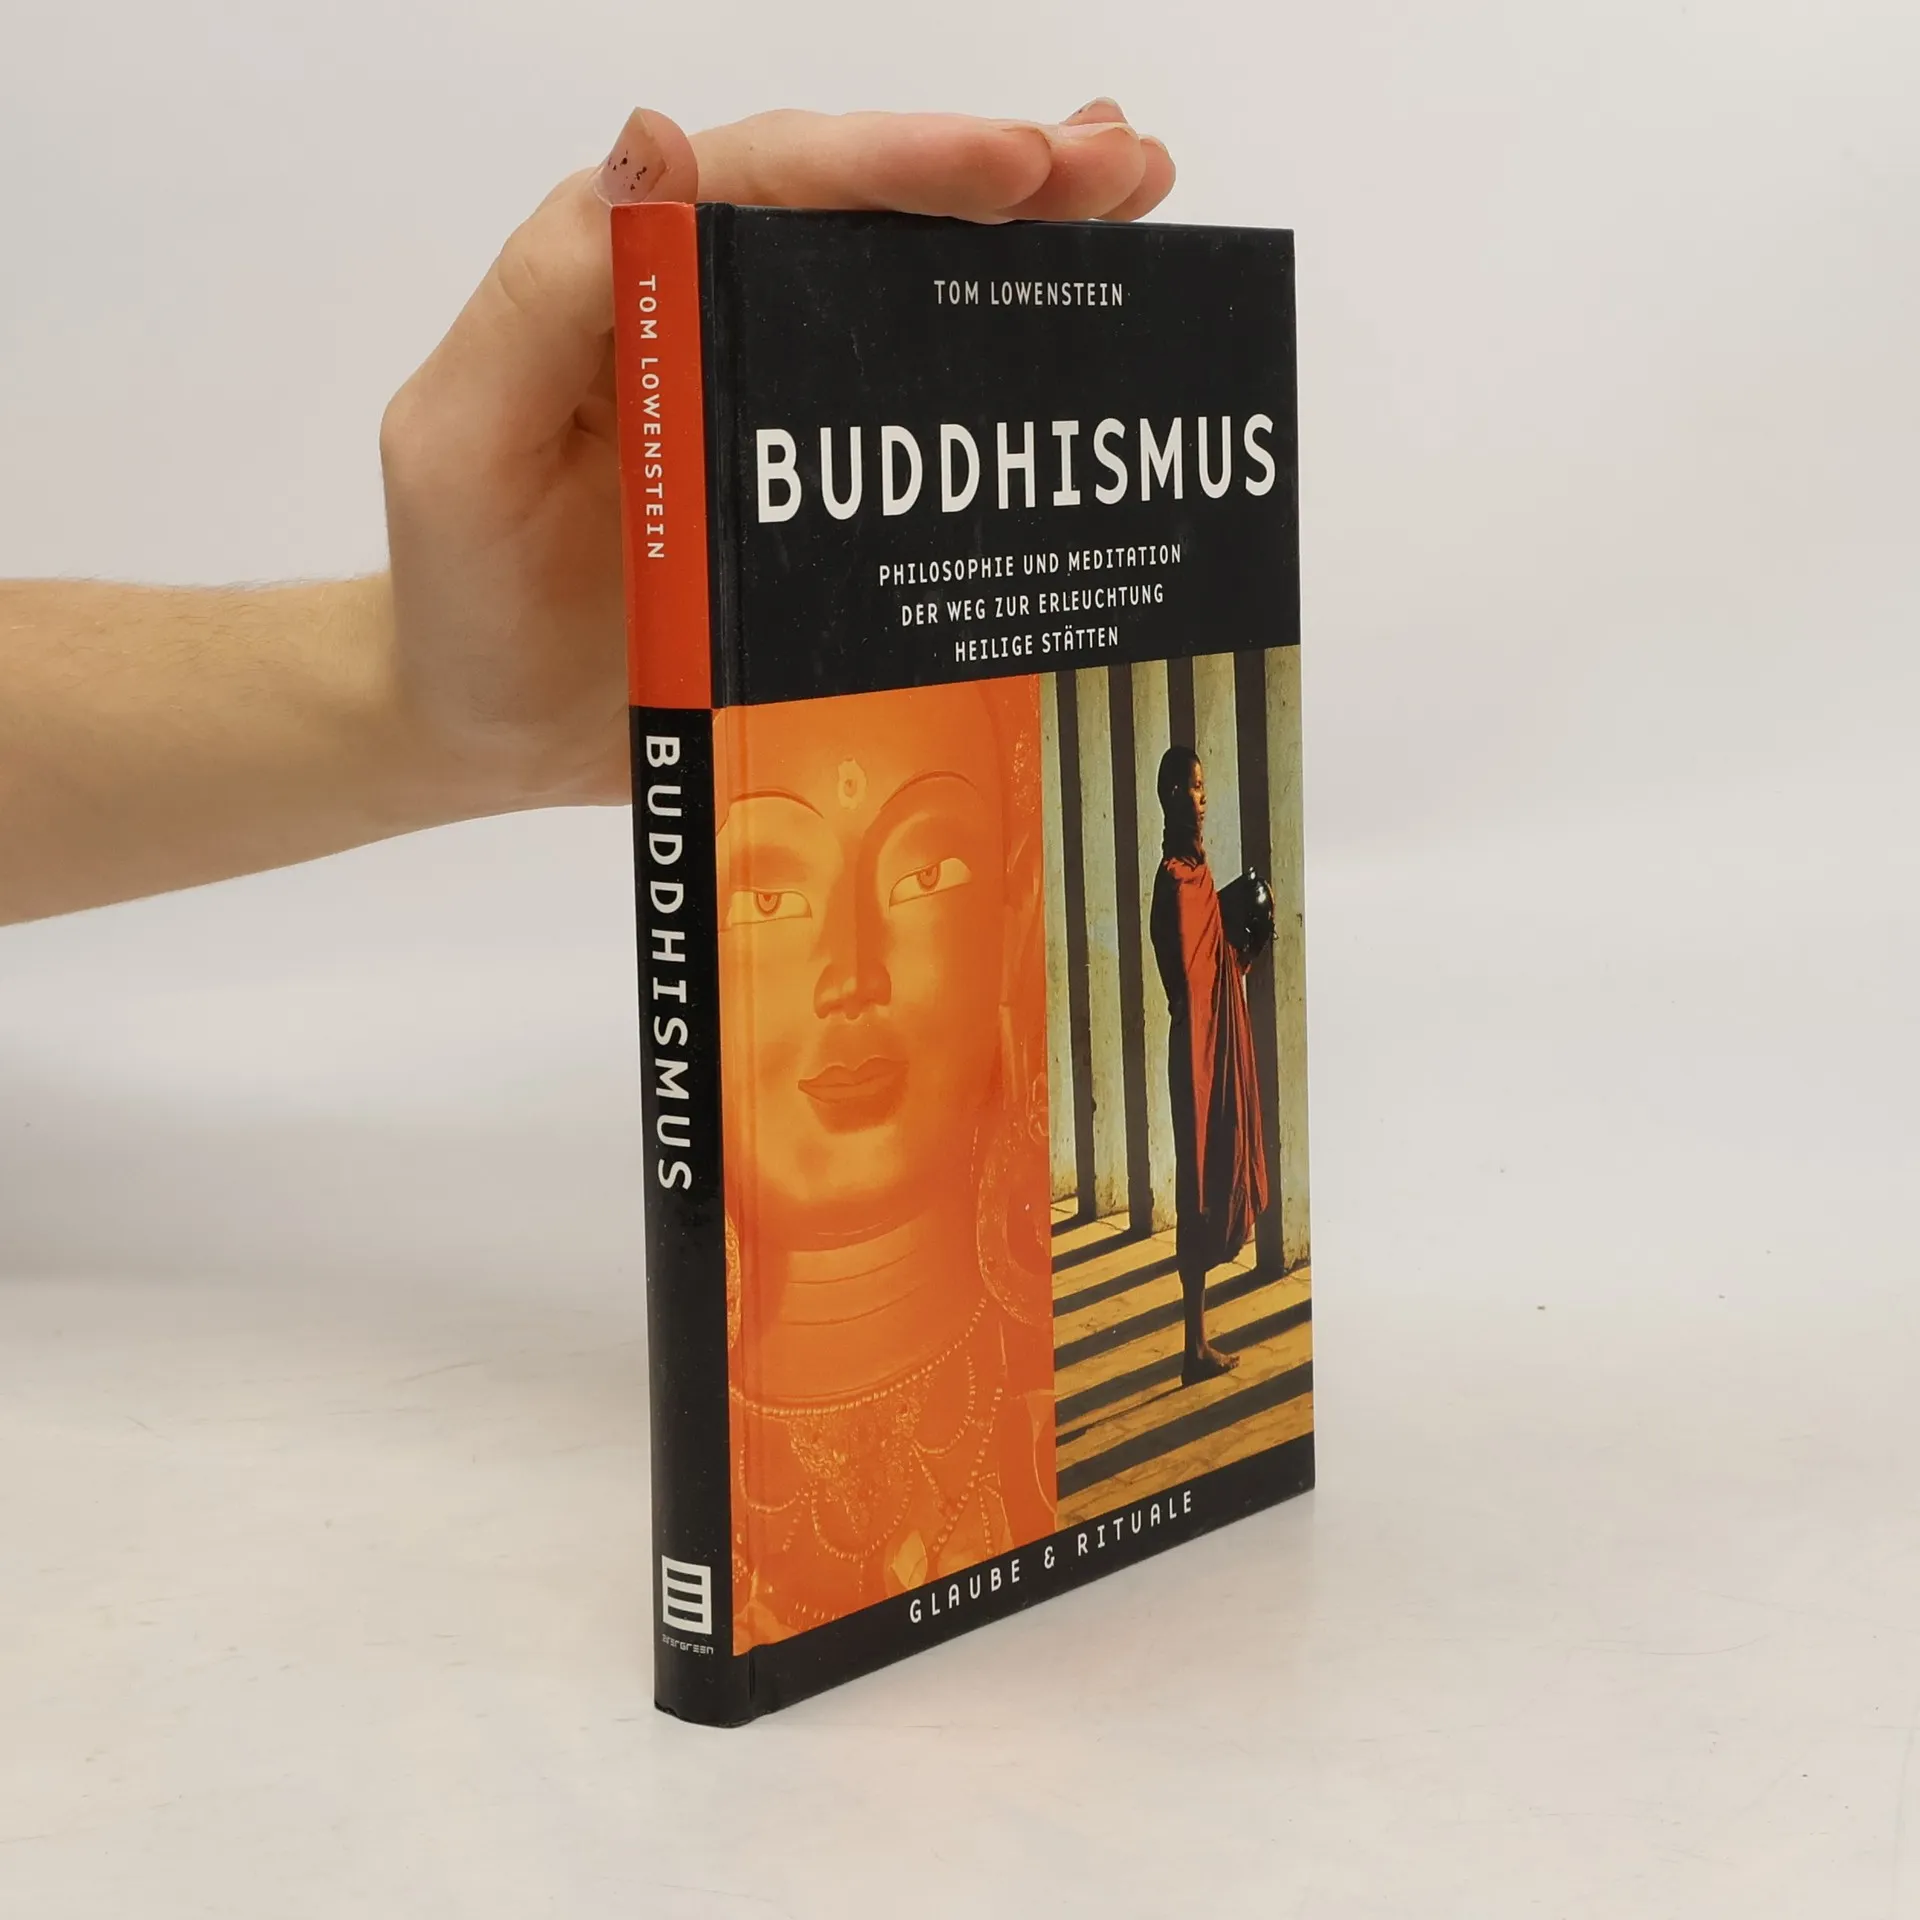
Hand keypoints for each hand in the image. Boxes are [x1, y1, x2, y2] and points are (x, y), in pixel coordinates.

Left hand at [379, 103, 1174, 813]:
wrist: (488, 724)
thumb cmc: (462, 592)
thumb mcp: (464, 440)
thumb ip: (545, 294)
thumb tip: (653, 139)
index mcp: (632, 279)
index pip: (776, 184)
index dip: (901, 164)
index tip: (1017, 167)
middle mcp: (716, 314)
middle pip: (865, 216)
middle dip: (1001, 178)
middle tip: (1123, 169)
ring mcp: (773, 396)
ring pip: (907, 288)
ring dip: (1027, 239)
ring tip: (1135, 198)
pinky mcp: (814, 480)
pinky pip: (916, 403)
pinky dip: (1002, 353)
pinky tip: (1082, 318)